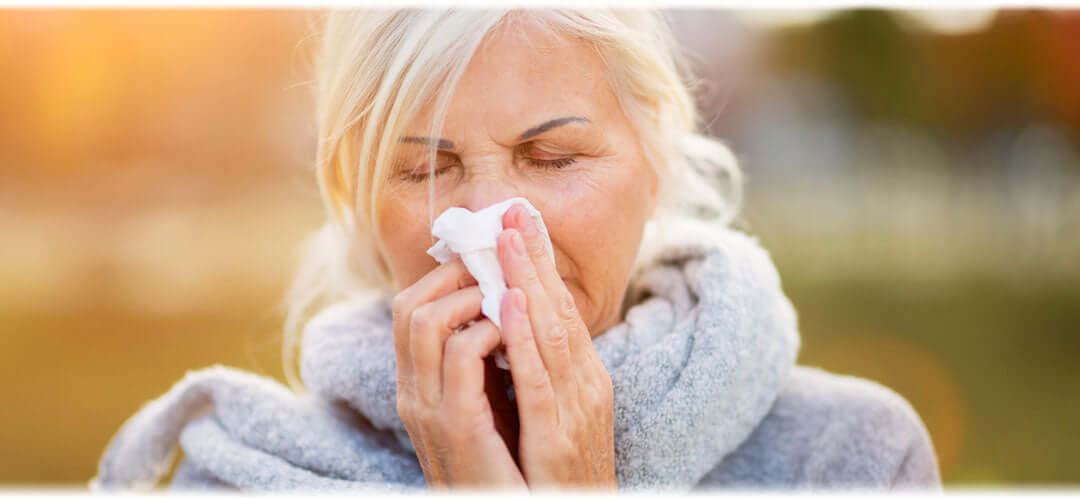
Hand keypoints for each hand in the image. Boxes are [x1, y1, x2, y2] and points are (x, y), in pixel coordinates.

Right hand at [391, 259, 527, 490]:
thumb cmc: (507, 464)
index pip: (409, 310)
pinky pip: (461, 354)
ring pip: (425, 320)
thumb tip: (501, 311)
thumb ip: (483, 364)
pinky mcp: (457, 424)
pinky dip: (489, 328)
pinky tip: (516, 327)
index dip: (444, 275)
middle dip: (454, 273)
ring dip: (471, 294)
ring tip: (506, 293)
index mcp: (419, 386)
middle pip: (408, 305)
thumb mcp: (486, 405)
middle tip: (495, 263)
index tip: (486, 257)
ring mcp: (429, 408)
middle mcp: (414, 392)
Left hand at [494, 204, 617, 490]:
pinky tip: (508, 303)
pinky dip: (523, 339)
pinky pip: (537, 380)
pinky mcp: (556, 439)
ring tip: (507, 239)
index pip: (561, 311)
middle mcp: (586, 387)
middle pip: (559, 310)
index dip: (541, 265)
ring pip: (550, 334)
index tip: (521, 223)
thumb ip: (541, 374)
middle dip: (535, 258)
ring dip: (527, 282)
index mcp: (585, 380)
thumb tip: (514, 328)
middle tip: (514, 210)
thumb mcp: (557, 416)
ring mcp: (575, 411)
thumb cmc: (561, 478)